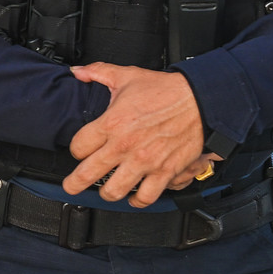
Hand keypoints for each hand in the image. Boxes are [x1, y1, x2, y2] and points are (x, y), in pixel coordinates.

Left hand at [64, 63, 216, 207]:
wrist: (201, 101)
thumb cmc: (166, 90)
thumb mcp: (127, 76)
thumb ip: (98, 72)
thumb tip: (78, 72)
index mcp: (111, 123)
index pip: (78, 147)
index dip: (75, 150)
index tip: (79, 151)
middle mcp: (124, 146)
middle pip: (88, 174)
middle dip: (75, 183)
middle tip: (71, 186)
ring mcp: (144, 162)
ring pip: (114, 191)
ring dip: (107, 193)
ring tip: (105, 191)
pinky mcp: (164, 172)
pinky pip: (146, 197)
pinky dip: (138, 201)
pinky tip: (133, 198)